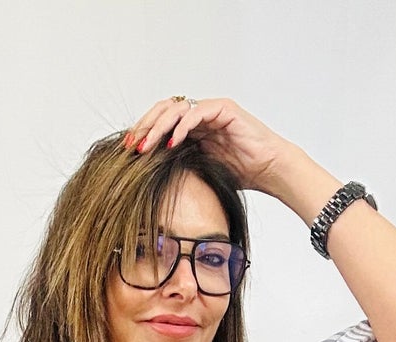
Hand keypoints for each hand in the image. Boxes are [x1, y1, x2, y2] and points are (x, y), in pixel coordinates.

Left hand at [124, 96, 291, 193]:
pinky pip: (196, 112)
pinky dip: (181, 127)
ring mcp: (211, 110)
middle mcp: (199, 115)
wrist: (268, 170)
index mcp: (192, 129)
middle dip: (144, 127)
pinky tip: (171, 143)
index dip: (143, 133)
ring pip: (176, 108)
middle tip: (131, 145)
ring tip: (147, 145)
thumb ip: (178, 166)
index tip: (127, 150)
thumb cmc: (240, 174)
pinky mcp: (224, 109)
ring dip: (158, 126)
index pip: (160, 122)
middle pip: (163, 110)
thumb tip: (146, 177)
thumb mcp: (199, 172)